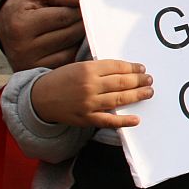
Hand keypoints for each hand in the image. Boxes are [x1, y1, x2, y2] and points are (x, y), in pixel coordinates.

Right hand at [0, 0, 84, 70]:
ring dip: (81, 37)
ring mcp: (31, 64)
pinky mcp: (40, 72)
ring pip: (72, 49)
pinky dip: (76, 50)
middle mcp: (23, 48)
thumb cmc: (25, 6)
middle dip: (82, 22)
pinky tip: (73, 41)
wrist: (6, 26)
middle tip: (87, 15)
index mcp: (20, 25)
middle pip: (70, 34)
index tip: (85, 4)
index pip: (63, 16)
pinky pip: (69, 61)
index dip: (79, 8)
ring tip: (78, 26)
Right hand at [30, 60, 152, 127]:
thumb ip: (99, 69)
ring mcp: (88, 103)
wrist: (39, 98)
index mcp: (88, 69)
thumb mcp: (79, 67)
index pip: (117, 67)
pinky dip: (123, 121)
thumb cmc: (61, 80)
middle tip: (149, 80)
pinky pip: (108, 121)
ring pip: (119, 99)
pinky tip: (136, 119)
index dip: (132, 68)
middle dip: (139, 80)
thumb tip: (124, 70)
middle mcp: (89, 85)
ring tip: (148, 92)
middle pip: (121, 82)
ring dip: (137, 95)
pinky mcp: (86, 118)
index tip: (141, 69)